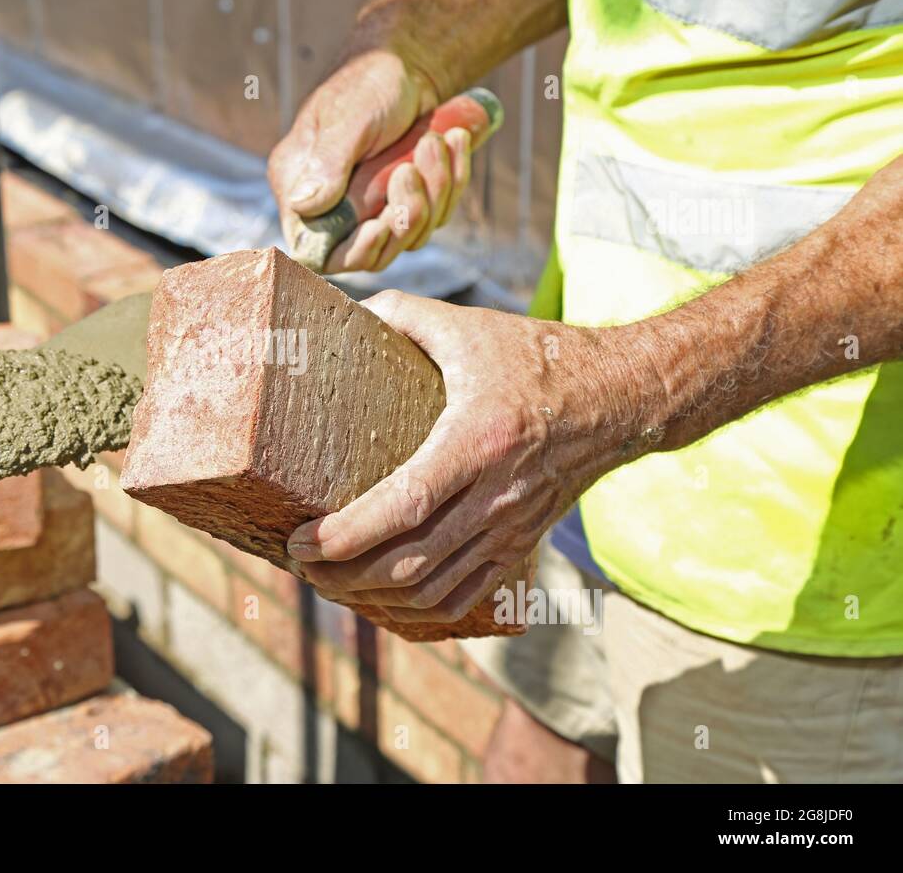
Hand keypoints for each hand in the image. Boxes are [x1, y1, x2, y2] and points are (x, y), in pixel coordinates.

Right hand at [267, 50, 473, 273]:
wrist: (409, 62)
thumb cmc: (369, 80)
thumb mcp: (349, 117)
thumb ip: (327, 162)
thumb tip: (303, 206)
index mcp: (300, 187)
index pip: (316, 248)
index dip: (352, 250)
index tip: (382, 226)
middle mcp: (332, 206)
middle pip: (370, 253)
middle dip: (403, 216)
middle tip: (412, 169)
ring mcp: (372, 208)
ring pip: (409, 236)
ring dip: (433, 192)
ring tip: (434, 140)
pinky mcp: (406, 203)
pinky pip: (435, 215)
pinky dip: (450, 181)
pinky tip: (453, 142)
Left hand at [285, 290, 655, 625]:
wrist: (622, 397)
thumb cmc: (540, 358)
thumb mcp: (469, 328)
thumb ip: (402, 314)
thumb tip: (347, 311)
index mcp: (478, 440)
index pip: (404, 505)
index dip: (346, 534)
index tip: (299, 540)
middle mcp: (496, 496)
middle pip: (409, 562)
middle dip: (343, 574)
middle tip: (300, 562)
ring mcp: (511, 528)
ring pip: (432, 588)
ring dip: (373, 597)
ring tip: (330, 580)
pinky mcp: (520, 545)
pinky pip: (463, 597)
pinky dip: (417, 609)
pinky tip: (382, 599)